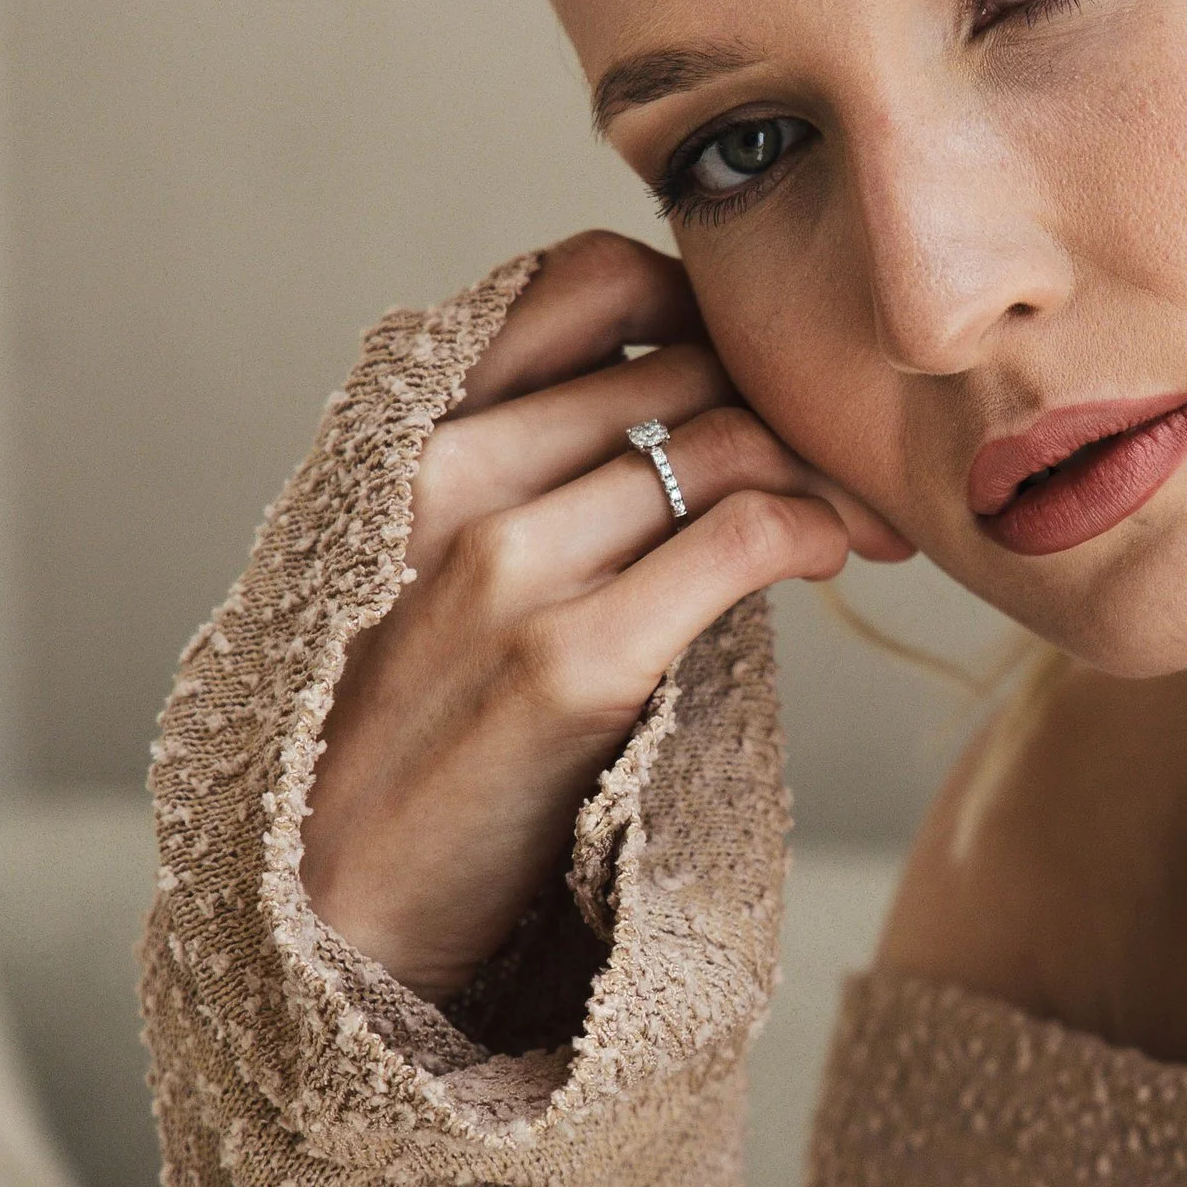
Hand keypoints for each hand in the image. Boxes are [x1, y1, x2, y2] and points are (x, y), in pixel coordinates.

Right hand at [299, 232, 908, 1001]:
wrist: (331, 903)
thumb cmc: (402, 735)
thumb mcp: (427, 566)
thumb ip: (526, 477)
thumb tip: (701, 424)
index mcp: (411, 436)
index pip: (584, 283)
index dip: (700, 305)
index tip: (757, 373)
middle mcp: (449, 474)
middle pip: (685, 363)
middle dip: (791, 403)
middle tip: (852, 461)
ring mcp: (506, 563)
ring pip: (727, 438)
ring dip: (821, 471)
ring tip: (855, 521)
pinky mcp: (573, 659)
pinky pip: (741, 534)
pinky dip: (812, 530)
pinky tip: (827, 559)